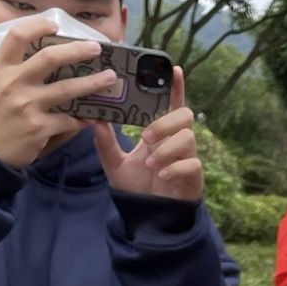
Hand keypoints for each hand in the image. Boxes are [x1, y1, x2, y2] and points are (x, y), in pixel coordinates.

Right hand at [0, 16, 113, 168]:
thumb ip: (10, 68)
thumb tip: (39, 53)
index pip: (17, 37)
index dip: (37, 26)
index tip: (55, 24)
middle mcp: (12, 83)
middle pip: (50, 58)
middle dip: (78, 51)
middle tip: (97, 48)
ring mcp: (27, 105)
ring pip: (68, 89)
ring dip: (93, 83)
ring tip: (110, 78)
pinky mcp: (39, 127)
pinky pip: (69, 120)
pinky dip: (82, 119)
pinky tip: (91, 117)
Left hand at [94, 68, 202, 201]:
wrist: (148, 216)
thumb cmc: (136, 187)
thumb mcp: (114, 163)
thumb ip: (105, 142)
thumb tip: (93, 119)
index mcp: (159, 133)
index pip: (169, 104)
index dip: (174, 87)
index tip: (174, 69)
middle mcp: (176, 141)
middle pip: (185, 116)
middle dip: (166, 122)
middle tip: (146, 137)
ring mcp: (187, 158)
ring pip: (188, 138)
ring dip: (167, 148)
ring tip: (151, 163)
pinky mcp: (193, 176)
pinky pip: (192, 164)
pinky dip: (175, 168)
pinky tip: (162, 175)